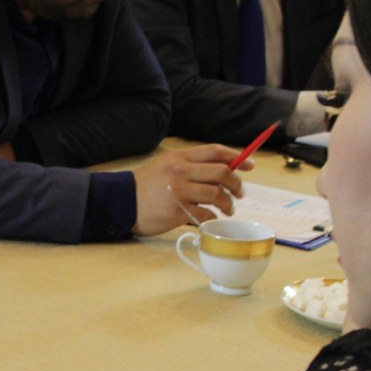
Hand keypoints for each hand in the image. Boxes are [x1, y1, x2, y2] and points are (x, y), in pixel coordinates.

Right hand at [130, 144, 250, 235]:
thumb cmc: (145, 185)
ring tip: (228, 209)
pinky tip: (210, 219)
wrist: (121, 201)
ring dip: (228, 203)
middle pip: (222, 173)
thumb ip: (190, 165)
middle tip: (239, 193)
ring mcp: (180, 192)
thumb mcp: (165, 165)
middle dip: (237, 184)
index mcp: (180, 157)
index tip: (250, 165)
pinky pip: (205, 214)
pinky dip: (213, 217)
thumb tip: (222, 169)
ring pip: (217, 194)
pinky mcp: (177, 211)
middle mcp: (181, 171)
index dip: (236, 157)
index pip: (215, 152)